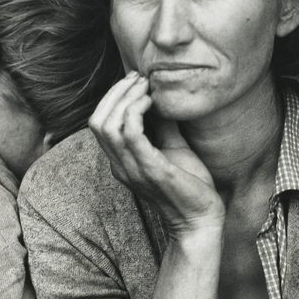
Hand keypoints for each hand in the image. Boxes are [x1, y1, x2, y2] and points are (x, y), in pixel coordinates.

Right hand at [89, 72, 224, 234]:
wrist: (201, 219)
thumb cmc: (189, 186)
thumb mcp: (173, 148)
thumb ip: (163, 125)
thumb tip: (162, 97)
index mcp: (121, 161)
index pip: (99, 124)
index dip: (112, 97)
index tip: (135, 81)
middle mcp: (120, 166)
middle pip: (97, 121)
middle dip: (115, 93)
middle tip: (139, 78)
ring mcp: (132, 169)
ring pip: (108, 125)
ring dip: (125, 98)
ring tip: (146, 86)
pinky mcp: (150, 170)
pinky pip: (130, 134)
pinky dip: (136, 111)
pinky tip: (152, 102)